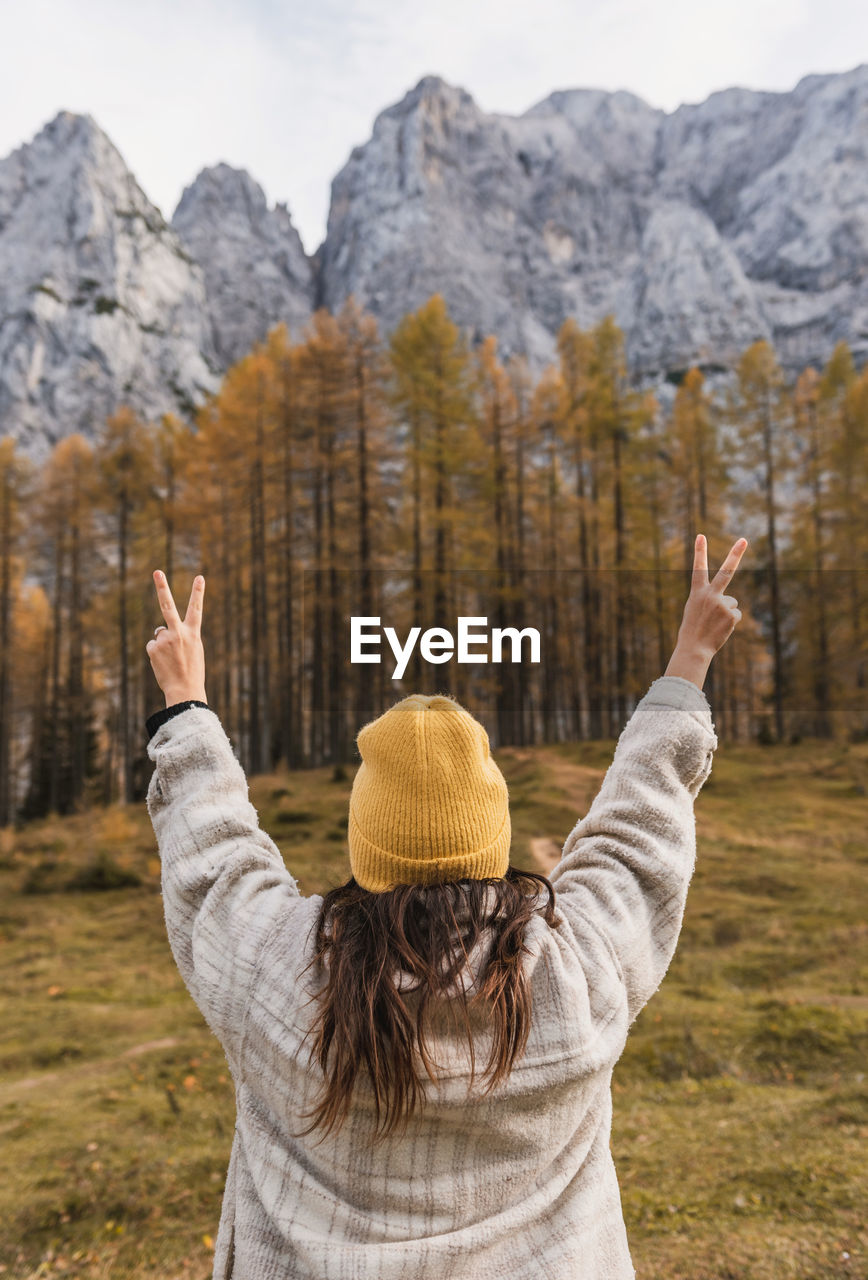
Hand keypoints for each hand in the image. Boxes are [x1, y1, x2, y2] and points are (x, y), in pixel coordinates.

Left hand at [146, 571, 207, 706]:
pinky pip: (152, 645)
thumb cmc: (192, 672)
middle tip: (157, 572)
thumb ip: (182, 636)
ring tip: (171, 659)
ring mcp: (165, 639)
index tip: (200, 577)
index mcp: (193, 633)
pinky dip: (155, 653)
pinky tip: (163, 663)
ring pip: (159, 634)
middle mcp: (179, 633)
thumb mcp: (194, 650)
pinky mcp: (153, 648)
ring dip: (162, 644)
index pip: (196, 609)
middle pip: (168, 605)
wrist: (184, 690)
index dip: (198, 592)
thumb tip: (160, 630)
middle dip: (162, 587)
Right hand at [675, 533, 747, 659]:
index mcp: (697, 592)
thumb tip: (731, 600)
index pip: (698, 568)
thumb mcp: (694, 610)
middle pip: (726, 571)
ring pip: (732, 602)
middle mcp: (710, 595)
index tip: (701, 535)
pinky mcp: (732, 615)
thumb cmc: (692, 630)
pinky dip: (730, 622)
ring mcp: (722, 604)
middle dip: (735, 554)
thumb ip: (709, 599)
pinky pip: (736, 614)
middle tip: (744, 539)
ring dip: (726, 613)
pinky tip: (721, 629)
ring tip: (714, 624)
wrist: (694, 648)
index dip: (699, 552)